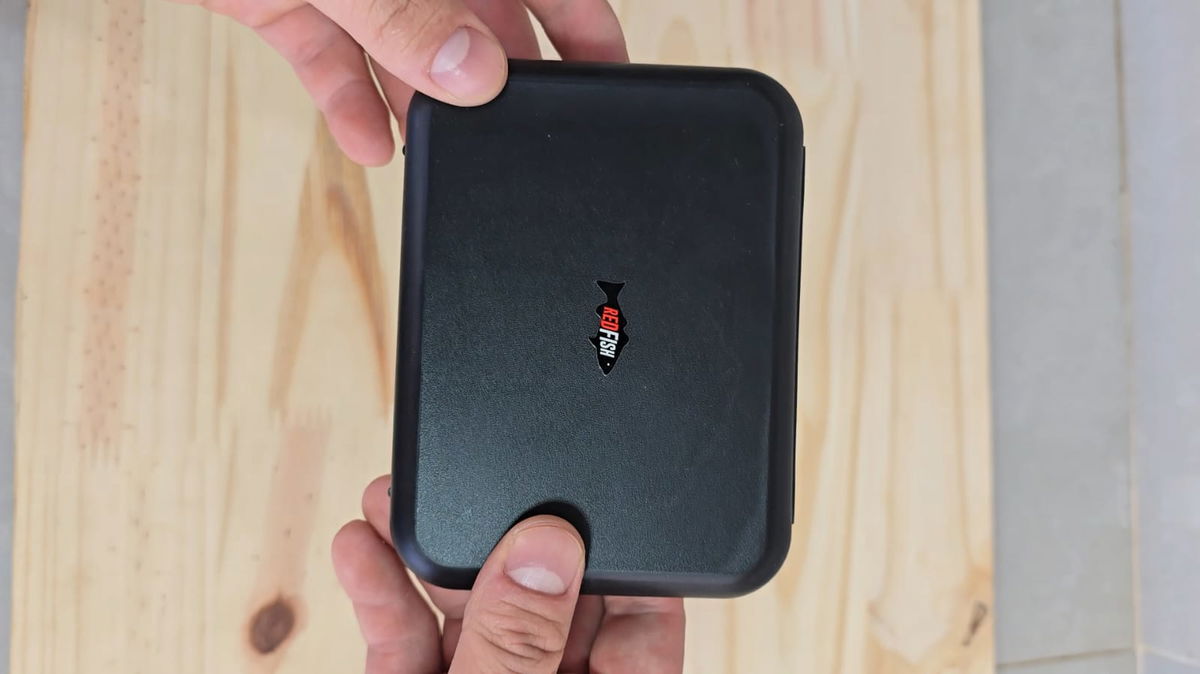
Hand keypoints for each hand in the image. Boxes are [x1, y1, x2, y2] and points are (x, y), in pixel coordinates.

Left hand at [179, 0, 628, 164]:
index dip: (582, 26)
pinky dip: (351, 104)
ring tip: (449, 153)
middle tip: (519, 138)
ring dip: (426, 104)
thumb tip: (474, 69)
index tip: (605, 82)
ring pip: (410, 50)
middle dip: (498, 80)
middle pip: (480, 20)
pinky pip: (337, 62)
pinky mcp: (295, 3)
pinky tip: (373, 145)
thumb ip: (409, 10)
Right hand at [332, 476, 685, 672]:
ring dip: (431, 544)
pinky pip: (407, 636)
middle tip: (477, 467)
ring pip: (468, 605)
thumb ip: (521, 645)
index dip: (623, 550)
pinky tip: (361, 544)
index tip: (597, 485)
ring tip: (400, 489)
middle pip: (544, 594)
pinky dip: (380, 591)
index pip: (640, 620)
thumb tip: (544, 550)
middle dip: (505, 526)